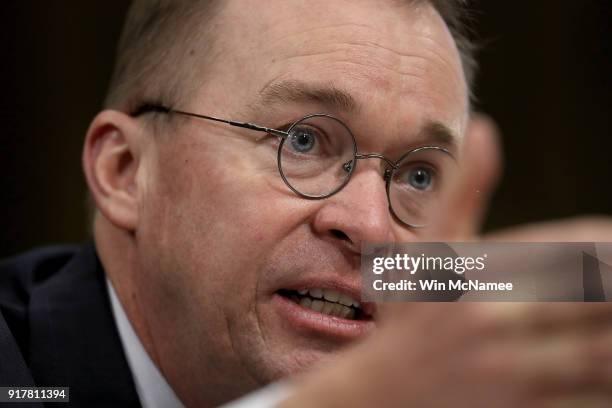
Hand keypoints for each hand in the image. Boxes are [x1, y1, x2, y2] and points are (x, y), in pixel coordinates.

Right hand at [280, 115, 611, 407]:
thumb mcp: (425, 257)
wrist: (377, 400)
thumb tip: (487, 128)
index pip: (561, 248)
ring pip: (600, 353)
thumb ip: (462, 191)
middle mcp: (494, 321)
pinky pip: (587, 395)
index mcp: (474, 275)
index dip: (601, 241)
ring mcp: (511, 372)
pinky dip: (609, 380)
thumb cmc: (406, 322)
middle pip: (591, 298)